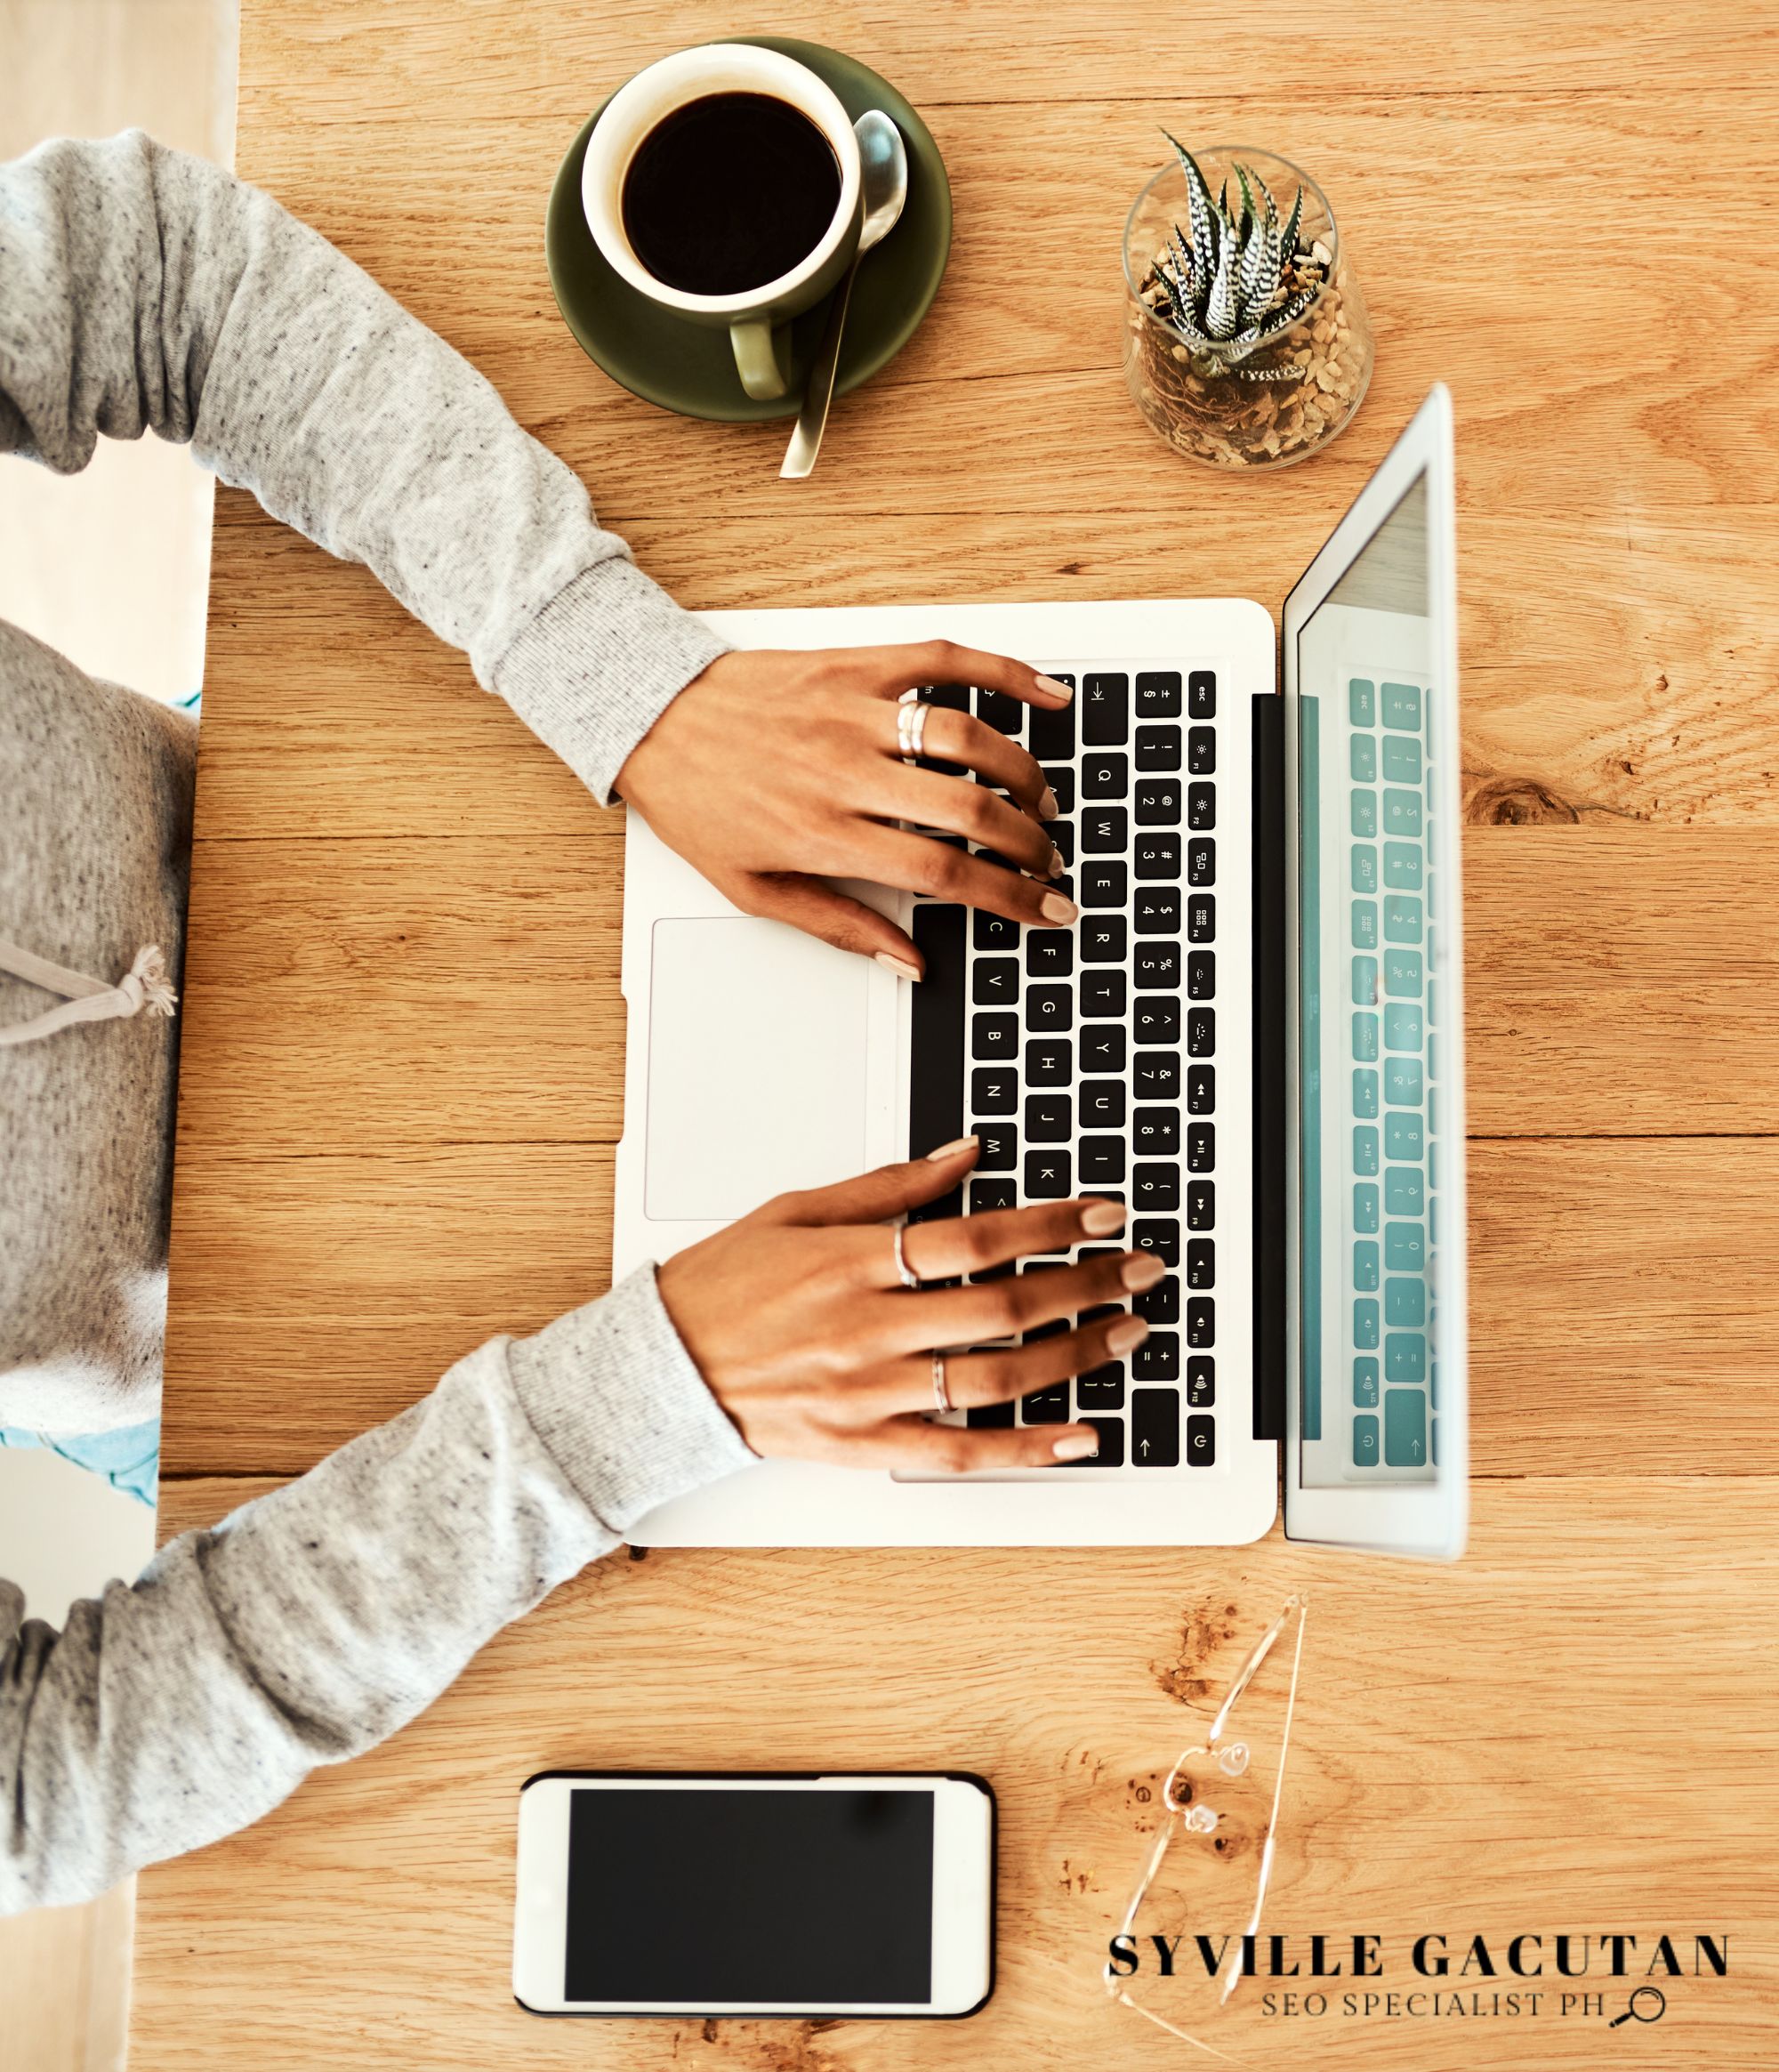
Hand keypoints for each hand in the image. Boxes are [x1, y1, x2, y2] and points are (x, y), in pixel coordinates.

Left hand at [613, 641, 1080, 975]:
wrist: (651, 718)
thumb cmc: (699, 804)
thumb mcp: (753, 890)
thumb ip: (838, 926)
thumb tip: (909, 962)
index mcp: (823, 834)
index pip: (942, 873)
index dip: (1010, 896)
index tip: (1049, 910)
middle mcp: (845, 773)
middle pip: (969, 810)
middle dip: (1030, 843)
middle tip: (1052, 861)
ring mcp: (853, 712)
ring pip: (969, 738)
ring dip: (1023, 773)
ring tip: (1042, 802)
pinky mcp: (854, 665)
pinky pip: (944, 662)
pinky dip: (1005, 672)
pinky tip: (1046, 694)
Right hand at [654, 1140, 1160, 1470]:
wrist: (660, 1372)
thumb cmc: (722, 1286)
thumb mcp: (795, 1210)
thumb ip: (886, 1186)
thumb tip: (965, 1156)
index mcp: (852, 1260)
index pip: (974, 1238)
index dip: (1050, 1225)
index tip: (1103, 1214)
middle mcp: (868, 1327)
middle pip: (1003, 1305)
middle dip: (1086, 1283)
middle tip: (1142, 1267)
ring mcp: (870, 1392)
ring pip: (995, 1377)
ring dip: (1075, 1355)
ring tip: (1128, 1332)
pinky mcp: (865, 1444)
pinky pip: (961, 1453)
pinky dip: (1027, 1447)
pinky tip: (1080, 1434)